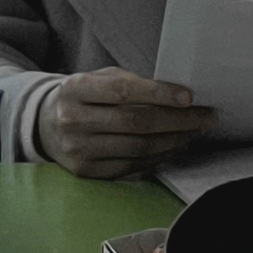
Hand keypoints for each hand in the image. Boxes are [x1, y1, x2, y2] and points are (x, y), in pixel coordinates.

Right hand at [35, 70, 216, 179]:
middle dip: (177, 120)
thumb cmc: (84, 98)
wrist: (47, 126)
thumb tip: (179, 97)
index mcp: (74, 89)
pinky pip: (134, 166)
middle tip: (205, 116)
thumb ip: (130, 84)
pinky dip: (160, 156)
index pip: (122, 91)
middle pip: (135, 122)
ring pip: (139, 148)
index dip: (159, 94)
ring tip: (195, 131)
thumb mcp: (98, 79)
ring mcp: (79, 150)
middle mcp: (73, 121)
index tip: (189, 97)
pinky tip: (174, 145)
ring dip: (175, 140)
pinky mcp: (88, 172)